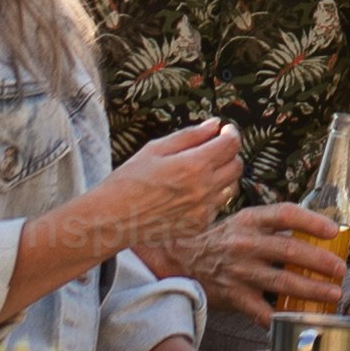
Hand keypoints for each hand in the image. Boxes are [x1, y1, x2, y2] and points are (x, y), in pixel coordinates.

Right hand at [99, 116, 240, 255]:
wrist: (112, 218)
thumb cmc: (129, 180)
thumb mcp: (155, 149)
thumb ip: (189, 136)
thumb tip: (214, 125)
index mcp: (194, 166)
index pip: (231, 144)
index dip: (231, 133)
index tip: (223, 130)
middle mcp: (204, 190)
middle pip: (237, 165)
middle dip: (228, 153)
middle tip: (213, 148)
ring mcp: (204, 211)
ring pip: (231, 187)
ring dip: (223, 175)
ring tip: (202, 171)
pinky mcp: (199, 225)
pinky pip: (218, 206)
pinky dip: (212, 195)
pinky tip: (192, 192)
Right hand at [179, 200, 349, 317]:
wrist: (181, 261)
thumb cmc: (221, 240)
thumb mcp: (244, 223)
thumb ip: (274, 227)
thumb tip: (316, 232)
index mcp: (251, 220)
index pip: (286, 214)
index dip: (312, 221)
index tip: (334, 231)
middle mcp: (246, 244)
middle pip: (289, 250)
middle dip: (320, 262)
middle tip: (340, 270)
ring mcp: (240, 272)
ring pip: (282, 283)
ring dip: (312, 290)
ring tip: (333, 294)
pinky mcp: (234, 297)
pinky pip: (262, 312)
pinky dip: (281, 319)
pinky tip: (299, 322)